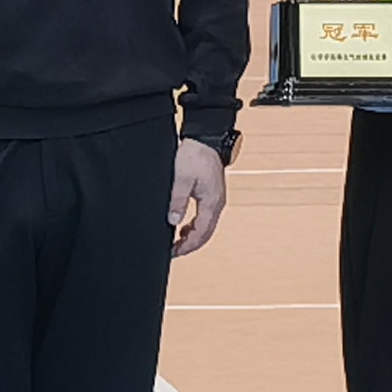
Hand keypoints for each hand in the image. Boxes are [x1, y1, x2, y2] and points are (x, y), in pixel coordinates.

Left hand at [169, 137, 230, 258]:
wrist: (205, 139)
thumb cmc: (195, 155)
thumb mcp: (182, 179)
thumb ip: (178, 200)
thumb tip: (174, 221)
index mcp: (211, 202)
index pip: (201, 233)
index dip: (187, 246)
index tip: (173, 252)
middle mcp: (217, 204)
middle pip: (206, 234)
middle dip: (190, 245)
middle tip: (173, 251)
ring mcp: (216, 200)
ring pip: (206, 227)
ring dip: (192, 237)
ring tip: (176, 242)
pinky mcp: (212, 195)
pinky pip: (205, 218)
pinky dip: (194, 226)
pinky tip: (183, 227)